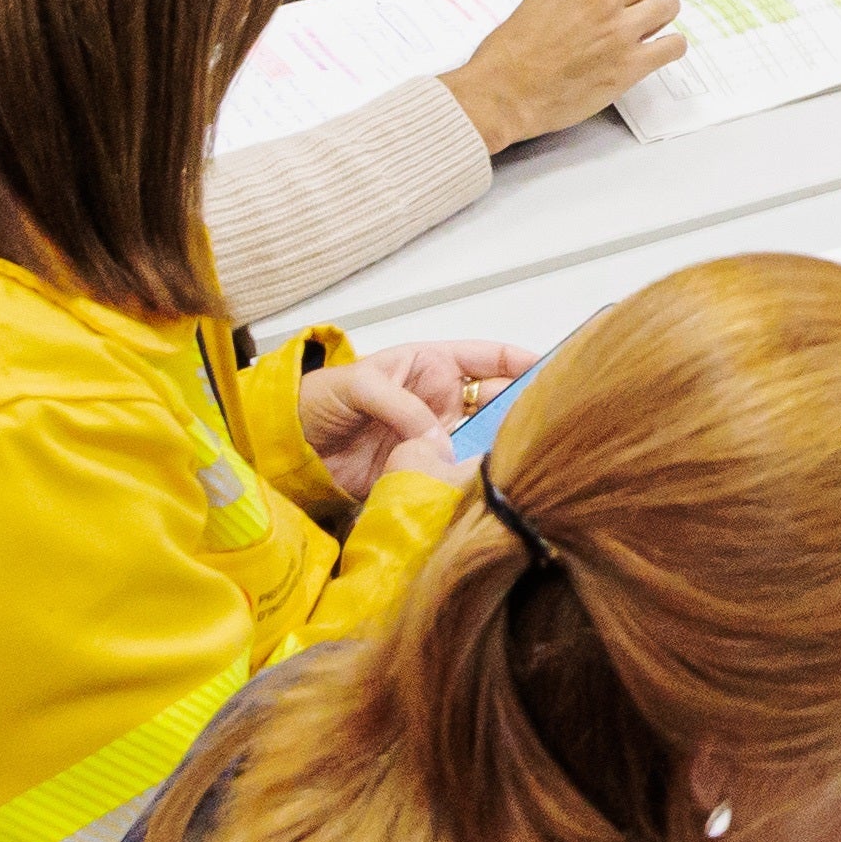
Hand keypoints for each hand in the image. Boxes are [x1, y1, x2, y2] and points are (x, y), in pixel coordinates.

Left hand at [300, 338, 530, 498]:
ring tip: (522, 455)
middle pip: (495, 402)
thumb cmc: (320, 399)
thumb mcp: (360, 386)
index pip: (487, 358)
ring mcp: (434, 438)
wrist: (288, 449)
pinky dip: (470, 477)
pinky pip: (455, 472)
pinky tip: (487, 483)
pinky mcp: (422, 471)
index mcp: (431, 366)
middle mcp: (441, 401)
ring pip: (481, 440)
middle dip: (519, 409)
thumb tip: (439, 440)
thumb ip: (401, 406)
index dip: (520, 361)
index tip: (551, 370)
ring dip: (498, 445)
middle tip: (544, 424)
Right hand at [436, 0, 678, 152]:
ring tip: (650, 26)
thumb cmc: (507, 55)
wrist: (502, 94)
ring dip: (658, 14)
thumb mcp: (532, 0)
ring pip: (666, 5)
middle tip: (624, 14)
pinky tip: (658, 50)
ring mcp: (619, 28)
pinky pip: (673, 45)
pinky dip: (670, 46)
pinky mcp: (631, 63)